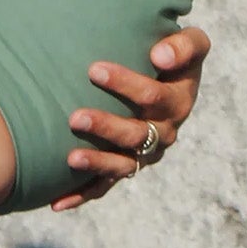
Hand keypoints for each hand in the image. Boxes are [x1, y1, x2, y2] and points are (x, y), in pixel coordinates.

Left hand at [49, 24, 210, 210]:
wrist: (166, 79)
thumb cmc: (170, 55)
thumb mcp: (190, 44)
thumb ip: (183, 46)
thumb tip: (160, 56)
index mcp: (178, 101)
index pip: (154, 96)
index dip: (126, 84)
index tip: (94, 69)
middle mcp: (165, 131)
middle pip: (137, 134)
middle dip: (106, 127)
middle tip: (75, 117)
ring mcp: (145, 153)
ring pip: (122, 164)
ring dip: (97, 163)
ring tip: (70, 158)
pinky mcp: (126, 166)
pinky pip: (105, 185)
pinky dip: (82, 195)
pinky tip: (56, 203)